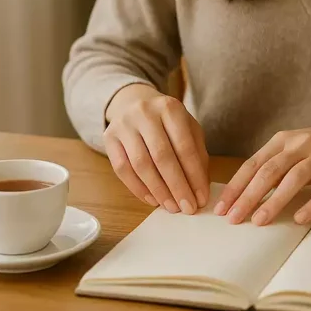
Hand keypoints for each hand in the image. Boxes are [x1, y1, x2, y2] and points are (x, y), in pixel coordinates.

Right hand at [104, 85, 209, 213]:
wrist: (134, 102)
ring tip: (171, 207)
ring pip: (140, 164)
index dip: (194, 176)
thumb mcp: (188, 128)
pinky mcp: (109, 137)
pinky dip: (138, 188)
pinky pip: (122, 169)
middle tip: (187, 208)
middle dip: (177, 186)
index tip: (201, 198)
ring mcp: (124, 124)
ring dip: (158, 190)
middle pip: (162, 156)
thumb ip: (197, 154)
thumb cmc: (167, 121)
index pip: (185, 146)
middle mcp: (145, 113)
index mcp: (170, 108)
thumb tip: (200, 188)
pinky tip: (152, 199)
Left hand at [214, 119, 310, 226]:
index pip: (253, 164)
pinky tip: (299, 219)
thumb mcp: (293, 149)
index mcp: (283, 140)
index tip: (221, 208)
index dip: (236, 186)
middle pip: (269, 171)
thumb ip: (272, 167)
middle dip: (249, 196)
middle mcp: (300, 145)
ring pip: (294, 178)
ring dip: (275, 201)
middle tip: (234, 219)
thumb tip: (243, 195)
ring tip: (259, 221)